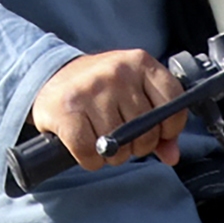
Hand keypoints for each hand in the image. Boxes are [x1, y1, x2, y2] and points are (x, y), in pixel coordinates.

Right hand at [31, 48, 183, 171]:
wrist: (50, 78)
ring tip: (101, 139)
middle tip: (121, 137)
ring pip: (118, 146)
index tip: (157, 132)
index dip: (169, 127)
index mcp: (139, 62)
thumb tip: (172, 155)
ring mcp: (91, 89)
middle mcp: (117, 71)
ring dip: (112, 154)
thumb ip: (158, 123)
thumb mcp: (133, 93)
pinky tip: (86, 148)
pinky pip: (90, 153)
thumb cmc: (99, 90)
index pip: (173, 101)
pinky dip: (90, 160)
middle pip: (146, 131)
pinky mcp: (66, 111)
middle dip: (136, 145)